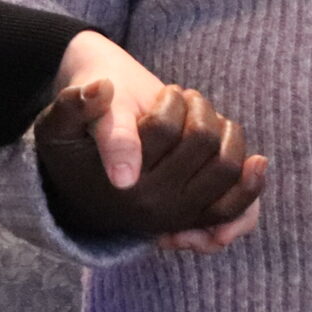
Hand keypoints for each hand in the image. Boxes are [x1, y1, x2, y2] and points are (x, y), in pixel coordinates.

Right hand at [34, 43, 266, 247]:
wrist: (78, 181)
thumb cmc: (73, 140)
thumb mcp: (58, 121)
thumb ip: (74, 105)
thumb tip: (101, 91)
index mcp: (118, 178)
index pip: (165, 126)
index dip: (170, 101)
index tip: (164, 93)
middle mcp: (148, 203)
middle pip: (201, 139)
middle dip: (197, 109)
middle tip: (184, 104)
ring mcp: (174, 215)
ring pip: (226, 164)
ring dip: (225, 133)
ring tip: (204, 124)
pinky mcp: (194, 220)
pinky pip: (236, 209)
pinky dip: (250, 184)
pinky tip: (254, 161)